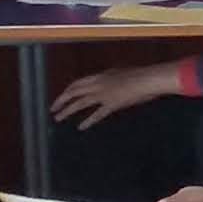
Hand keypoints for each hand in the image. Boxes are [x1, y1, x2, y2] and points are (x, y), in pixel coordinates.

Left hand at [50, 61, 186, 126]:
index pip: (78, 82)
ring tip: (58, 118)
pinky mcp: (112, 104)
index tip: (62, 96)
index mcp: (101, 75)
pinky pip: (97, 114)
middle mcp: (99, 84)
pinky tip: (81, 127)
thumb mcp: (123, 74)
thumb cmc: (142, 75)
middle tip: (53, 109)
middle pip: (74, 92)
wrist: (150, 79)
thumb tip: (111, 83)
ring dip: (67, 111)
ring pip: (80, 103)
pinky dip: (88, 121)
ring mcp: (104, 94)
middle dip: (61, 100)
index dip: (68, 90)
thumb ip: (114, 79)